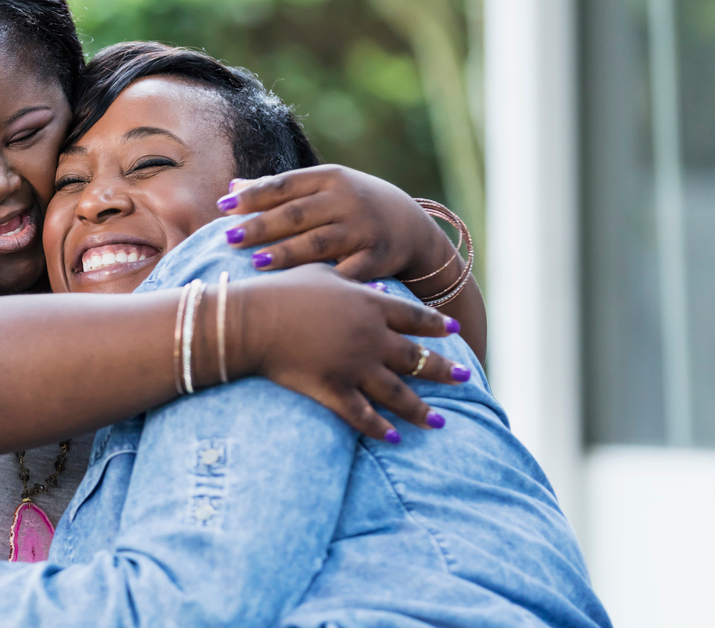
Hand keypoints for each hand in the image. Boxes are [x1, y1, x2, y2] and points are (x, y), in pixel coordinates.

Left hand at [217, 165, 453, 281]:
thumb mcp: (324, 188)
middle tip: (229, 238)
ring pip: (319, 243)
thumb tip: (232, 187)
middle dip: (262, 226)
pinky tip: (301, 290)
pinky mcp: (378, 259)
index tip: (223, 206)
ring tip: (256, 262)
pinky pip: (347, 273)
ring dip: (286, 253)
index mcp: (330, 178)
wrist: (412, 227)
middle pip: (298, 214)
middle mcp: (347, 201)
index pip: (285, 185)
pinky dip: (324, 282)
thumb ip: (280, 189)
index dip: (254, 196)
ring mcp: (364, 230)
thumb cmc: (353, 207)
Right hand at [233, 264, 468, 441]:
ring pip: (398, 394)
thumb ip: (353, 281)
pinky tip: (393, 438)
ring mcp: (354, 366)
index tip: (453, 331)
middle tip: (463, 378)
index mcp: (369, 305)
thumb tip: (379, 288)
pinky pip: (362, 415)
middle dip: (442, 369)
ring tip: (441, 423)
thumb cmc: (280, 291)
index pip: (414, 317)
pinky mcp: (333, 389)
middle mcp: (370, 337)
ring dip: (421, 410)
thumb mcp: (321, 276)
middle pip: (416, 357)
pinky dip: (379, 428)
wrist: (251, 319)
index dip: (435, 325)